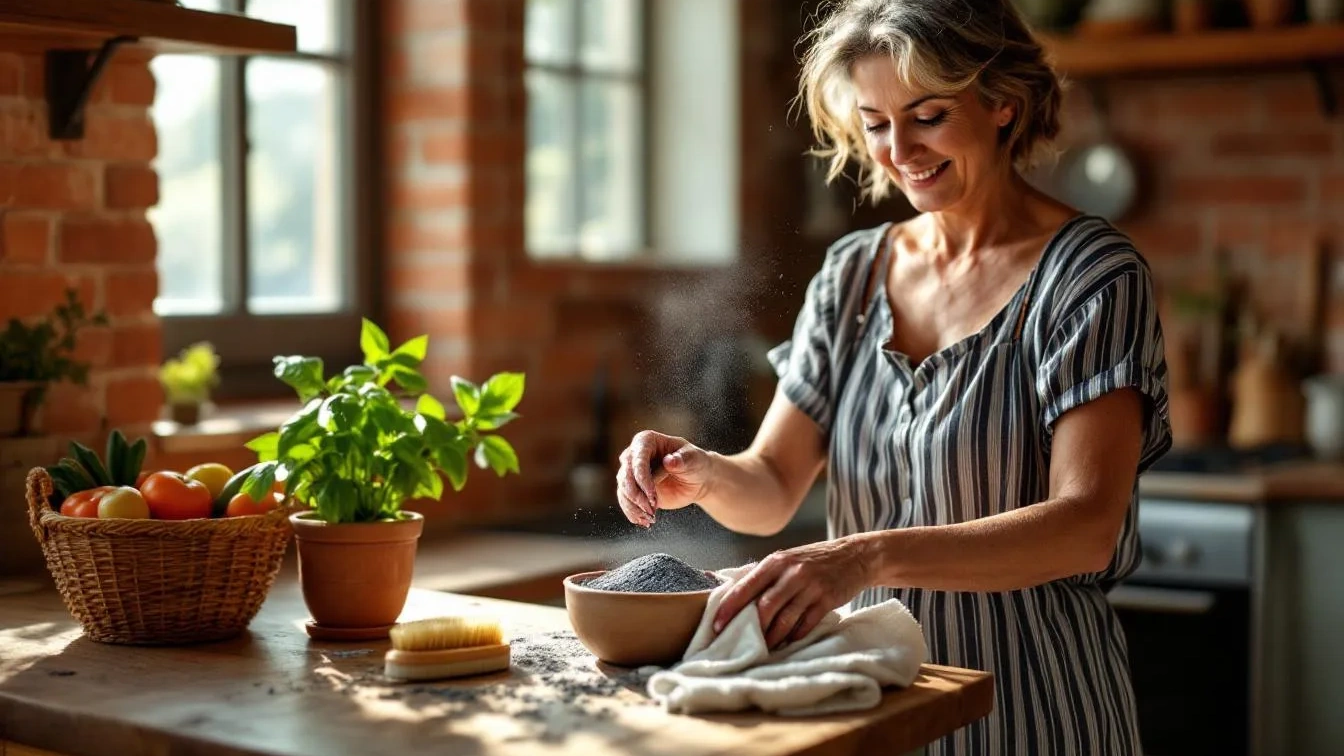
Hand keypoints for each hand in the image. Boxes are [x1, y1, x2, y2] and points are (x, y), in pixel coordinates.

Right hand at [615, 430, 713, 527]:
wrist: (697, 480)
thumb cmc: (696, 463)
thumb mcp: (694, 459)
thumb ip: (682, 460)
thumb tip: (669, 461)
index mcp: (647, 441)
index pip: (637, 460)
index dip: (642, 478)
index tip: (652, 496)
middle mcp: (634, 455)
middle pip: (625, 475)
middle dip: (636, 495)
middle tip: (651, 509)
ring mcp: (632, 473)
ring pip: (623, 490)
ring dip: (634, 507)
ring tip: (649, 518)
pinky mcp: (634, 489)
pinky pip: (626, 501)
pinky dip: (633, 513)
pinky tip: (644, 522)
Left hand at [713, 536, 877, 648]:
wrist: (854, 555)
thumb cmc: (814, 560)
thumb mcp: (787, 559)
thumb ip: (764, 576)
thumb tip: (734, 595)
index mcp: (777, 561)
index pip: (746, 586)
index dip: (730, 607)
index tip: (717, 625)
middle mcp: (792, 572)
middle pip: (765, 606)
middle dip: (752, 628)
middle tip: (742, 643)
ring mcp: (811, 586)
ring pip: (785, 619)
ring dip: (773, 637)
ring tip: (765, 648)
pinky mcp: (827, 600)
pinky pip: (806, 624)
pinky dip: (795, 636)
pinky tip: (788, 642)